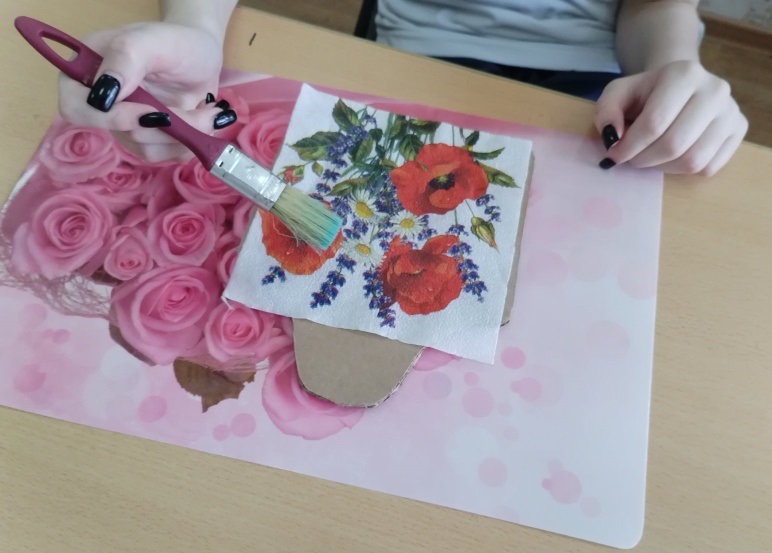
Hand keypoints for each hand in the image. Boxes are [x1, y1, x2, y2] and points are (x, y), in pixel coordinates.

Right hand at [58, 22, 234, 161]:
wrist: (203, 58)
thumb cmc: (177, 42)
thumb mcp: (153, 41)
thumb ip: (126, 57)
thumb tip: (104, 94)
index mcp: (88, 70)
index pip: (75, 107)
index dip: (111, 117)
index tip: (150, 110)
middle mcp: (101, 101)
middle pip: (119, 133)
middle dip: (164, 126)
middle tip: (197, 112)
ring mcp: (123, 123)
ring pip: (145, 148)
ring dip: (183, 134)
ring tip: (207, 112)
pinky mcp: (146, 139)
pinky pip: (162, 155)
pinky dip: (187, 143)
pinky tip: (202, 121)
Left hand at [594, 60, 747, 175]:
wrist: (680, 86)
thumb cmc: (645, 93)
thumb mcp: (617, 94)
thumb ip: (606, 112)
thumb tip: (612, 138)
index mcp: (684, 74)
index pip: (654, 123)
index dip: (629, 147)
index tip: (613, 155)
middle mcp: (715, 90)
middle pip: (674, 145)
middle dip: (644, 159)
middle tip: (630, 159)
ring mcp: (731, 111)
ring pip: (692, 161)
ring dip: (662, 168)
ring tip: (649, 157)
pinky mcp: (739, 130)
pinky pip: (708, 167)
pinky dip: (682, 170)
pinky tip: (671, 156)